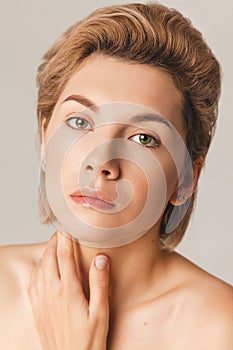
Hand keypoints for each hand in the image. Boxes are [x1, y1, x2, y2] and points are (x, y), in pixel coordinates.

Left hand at [28, 232, 109, 349]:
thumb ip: (100, 284)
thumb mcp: (100, 312)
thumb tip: (100, 258)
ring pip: (39, 268)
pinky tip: (40, 268)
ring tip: (52, 246)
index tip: (67, 226)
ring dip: (45, 253)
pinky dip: (36, 269)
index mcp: (68, 290)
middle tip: (61, 233)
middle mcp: (52, 292)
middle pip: (49, 258)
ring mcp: (42, 301)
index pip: (64, 256)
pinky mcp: (38, 309)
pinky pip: (33, 283)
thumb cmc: (88, 340)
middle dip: (54, 242)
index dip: (65, 238)